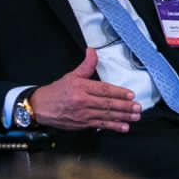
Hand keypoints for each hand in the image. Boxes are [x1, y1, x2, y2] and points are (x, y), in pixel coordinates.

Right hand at [29, 48, 143, 131]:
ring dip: (123, 117)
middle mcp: (83, 101)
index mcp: (81, 87)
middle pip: (108, 104)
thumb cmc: (57, 91)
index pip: (104, 90)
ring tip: (135, 117)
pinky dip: (113, 127)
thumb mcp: (71, 75)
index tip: (131, 95)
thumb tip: (92, 51)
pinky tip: (123, 127)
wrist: (40, 107)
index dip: (119, 92)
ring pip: (106, 115)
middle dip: (125, 107)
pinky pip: (100, 125)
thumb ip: (86, 65)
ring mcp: (83, 114)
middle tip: (138, 108)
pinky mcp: (82, 124)